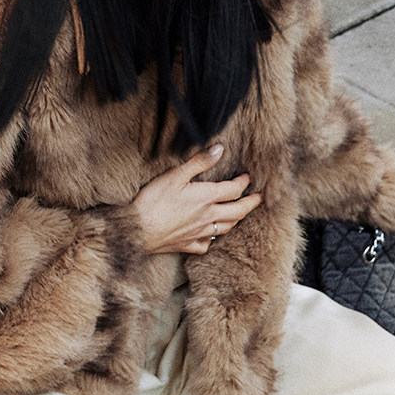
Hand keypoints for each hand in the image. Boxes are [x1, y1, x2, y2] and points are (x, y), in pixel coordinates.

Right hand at [132, 143, 262, 255]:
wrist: (136, 230)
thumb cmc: (153, 201)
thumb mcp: (175, 175)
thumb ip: (199, 162)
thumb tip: (220, 149)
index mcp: (206, 199)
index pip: (233, 190)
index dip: (243, 182)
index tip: (247, 177)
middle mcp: (207, 218)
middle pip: (237, 212)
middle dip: (250, 204)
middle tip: (258, 199)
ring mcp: (198, 234)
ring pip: (226, 229)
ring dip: (237, 220)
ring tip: (241, 215)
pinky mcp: (187, 245)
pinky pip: (206, 245)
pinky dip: (213, 239)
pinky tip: (211, 236)